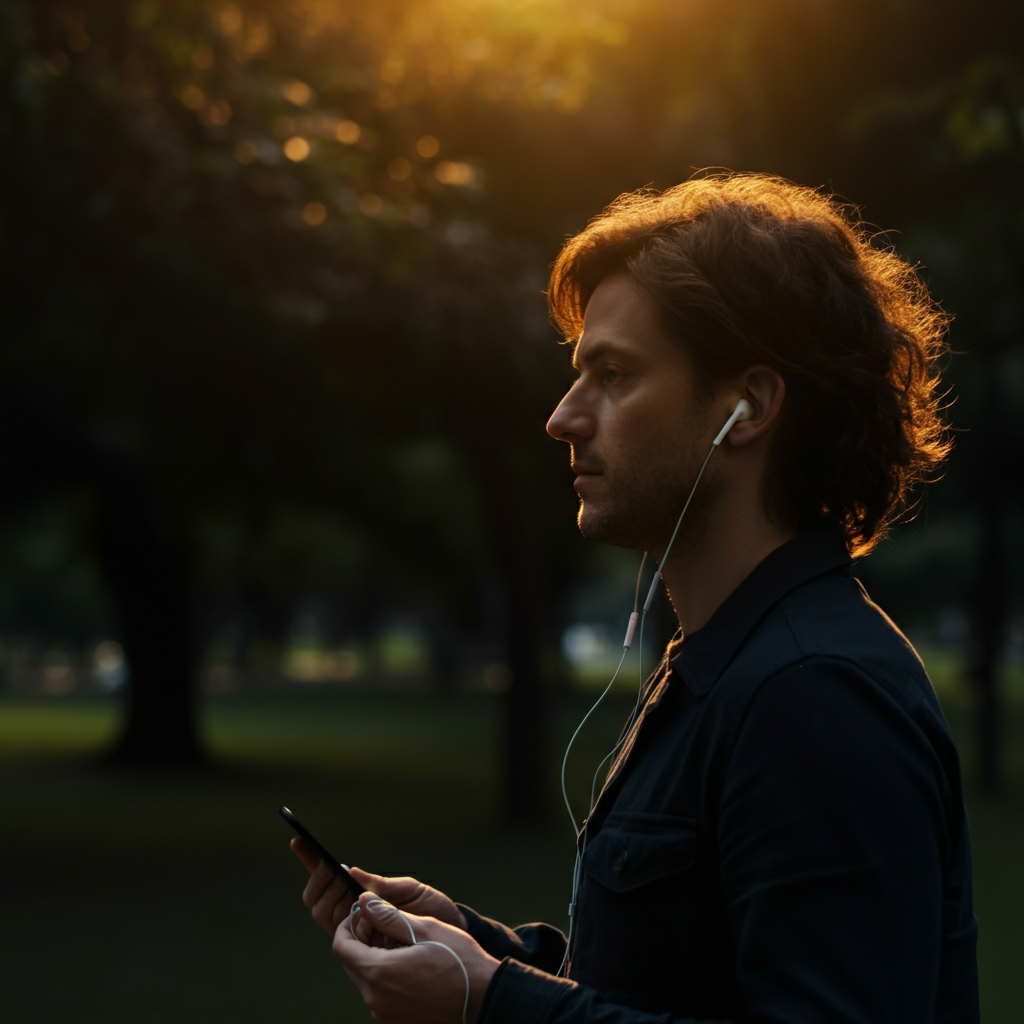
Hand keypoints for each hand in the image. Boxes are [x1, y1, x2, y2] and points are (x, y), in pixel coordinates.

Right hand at [290, 839, 468, 937]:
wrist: (451, 935)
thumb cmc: (431, 909)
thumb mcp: (410, 890)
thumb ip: (383, 885)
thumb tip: (352, 871)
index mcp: (361, 893)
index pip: (327, 879)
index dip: (310, 862)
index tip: (299, 842)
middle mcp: (353, 914)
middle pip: (317, 900)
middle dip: (320, 881)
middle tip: (332, 870)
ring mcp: (357, 932)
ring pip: (324, 916)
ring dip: (330, 897)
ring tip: (347, 887)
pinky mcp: (364, 950)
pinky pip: (342, 938)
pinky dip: (345, 920)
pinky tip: (359, 910)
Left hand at [335, 894, 500, 1023]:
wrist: (483, 997)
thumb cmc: (457, 961)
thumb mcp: (423, 928)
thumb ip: (388, 916)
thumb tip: (365, 901)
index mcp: (379, 973)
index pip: (341, 947)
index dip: (348, 925)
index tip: (363, 914)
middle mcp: (375, 999)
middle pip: (351, 964)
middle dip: (361, 940)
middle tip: (382, 923)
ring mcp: (385, 1014)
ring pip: (366, 980)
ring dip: (374, 958)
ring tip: (400, 943)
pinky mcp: (396, 1021)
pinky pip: (379, 995)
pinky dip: (385, 977)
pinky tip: (408, 964)